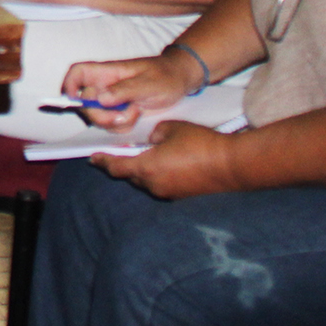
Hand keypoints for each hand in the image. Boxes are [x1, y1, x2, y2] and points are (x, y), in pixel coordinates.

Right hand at [62, 52, 190, 129]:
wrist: (180, 81)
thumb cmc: (165, 75)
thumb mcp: (148, 82)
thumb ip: (124, 89)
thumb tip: (100, 98)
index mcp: (107, 72)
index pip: (77, 73)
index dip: (69, 85)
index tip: (74, 100)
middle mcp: (105, 86)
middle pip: (84, 103)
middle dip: (99, 115)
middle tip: (120, 117)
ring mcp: (112, 101)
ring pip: (98, 117)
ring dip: (114, 122)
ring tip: (135, 113)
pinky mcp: (120, 112)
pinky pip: (111, 125)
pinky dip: (122, 127)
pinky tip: (137, 116)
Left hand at [93, 118, 237, 198]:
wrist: (232, 164)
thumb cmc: (201, 144)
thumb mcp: (172, 128)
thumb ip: (155, 134)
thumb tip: (154, 140)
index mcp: (146, 168)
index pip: (116, 167)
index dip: (103, 162)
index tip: (93, 158)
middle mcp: (154, 185)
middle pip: (130, 176)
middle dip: (124, 165)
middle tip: (119, 154)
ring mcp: (170, 193)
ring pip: (147, 182)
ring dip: (143, 171)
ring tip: (147, 157)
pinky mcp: (183, 196)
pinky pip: (163, 185)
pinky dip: (159, 176)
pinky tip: (167, 165)